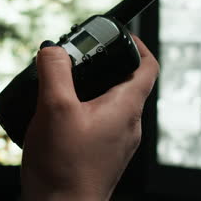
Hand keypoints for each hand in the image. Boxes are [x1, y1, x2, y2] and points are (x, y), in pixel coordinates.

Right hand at [20, 36, 158, 200]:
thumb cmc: (63, 165)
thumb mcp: (54, 108)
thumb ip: (54, 71)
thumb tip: (52, 49)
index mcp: (126, 108)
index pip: (147, 65)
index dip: (137, 44)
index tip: (119, 35)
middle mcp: (128, 124)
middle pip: (126, 82)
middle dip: (104, 65)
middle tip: (79, 59)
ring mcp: (117, 141)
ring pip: (110, 103)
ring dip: (91, 88)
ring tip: (64, 86)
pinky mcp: (102, 153)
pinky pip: (99, 122)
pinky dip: (85, 110)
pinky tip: (60, 117)